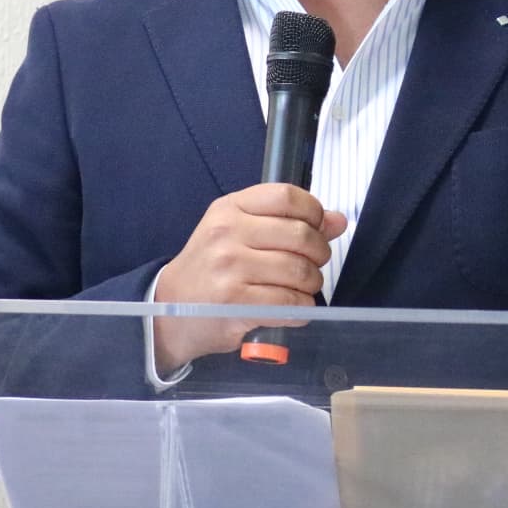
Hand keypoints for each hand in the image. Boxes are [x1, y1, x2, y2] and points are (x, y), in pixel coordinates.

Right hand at [152, 184, 345, 370]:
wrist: (169, 310)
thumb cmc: (210, 270)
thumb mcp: (240, 234)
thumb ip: (288, 223)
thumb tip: (337, 220)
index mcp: (230, 209)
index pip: (287, 196)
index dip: (314, 212)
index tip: (318, 227)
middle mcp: (227, 233)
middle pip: (300, 234)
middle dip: (319, 253)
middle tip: (313, 265)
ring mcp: (230, 268)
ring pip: (299, 270)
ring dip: (311, 284)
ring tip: (301, 289)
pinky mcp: (235, 302)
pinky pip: (290, 302)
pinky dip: (302, 308)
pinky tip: (293, 308)